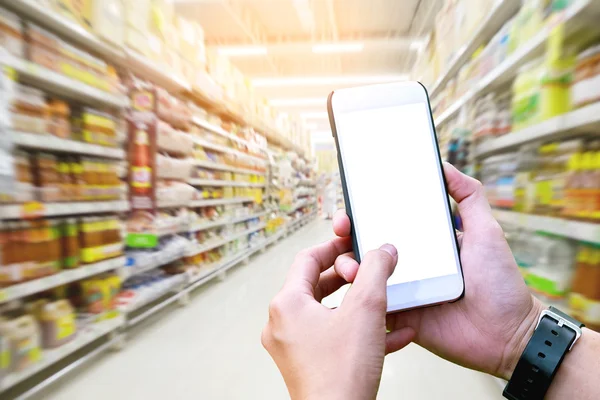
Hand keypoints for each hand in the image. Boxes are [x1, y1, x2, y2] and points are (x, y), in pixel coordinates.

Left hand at [261, 239, 414, 399]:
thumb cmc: (342, 372)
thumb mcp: (366, 308)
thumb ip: (376, 271)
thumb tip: (383, 251)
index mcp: (287, 304)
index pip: (308, 259)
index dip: (334, 246)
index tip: (354, 243)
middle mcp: (283, 324)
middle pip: (317, 285)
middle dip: (350, 277)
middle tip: (372, 271)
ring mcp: (292, 347)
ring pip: (328, 312)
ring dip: (359, 305)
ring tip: (385, 301)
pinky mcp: (306, 365)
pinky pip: (333, 337)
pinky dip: (358, 330)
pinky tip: (392, 334)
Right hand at [332, 163, 544, 379]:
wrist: (507, 334)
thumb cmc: (500, 282)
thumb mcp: (486, 231)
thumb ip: (469, 197)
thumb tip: (444, 165)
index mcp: (423, 244)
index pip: (387, 223)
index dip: (365, 214)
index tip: (352, 206)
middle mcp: (407, 265)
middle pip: (367, 247)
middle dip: (347, 237)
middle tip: (343, 229)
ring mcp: (401, 291)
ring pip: (362, 275)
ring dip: (347, 265)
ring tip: (350, 264)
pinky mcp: (398, 316)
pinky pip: (370, 305)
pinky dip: (359, 297)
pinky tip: (356, 288)